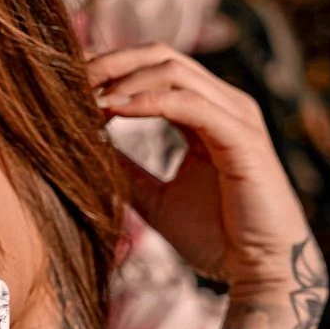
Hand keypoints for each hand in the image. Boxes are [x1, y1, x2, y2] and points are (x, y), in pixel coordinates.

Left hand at [86, 42, 326, 299]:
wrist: (262, 272)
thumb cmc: (217, 238)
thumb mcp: (156, 198)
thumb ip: (127, 171)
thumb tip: (85, 152)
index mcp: (207, 112)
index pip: (155, 67)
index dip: (111, 67)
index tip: (68, 82)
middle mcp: (225, 105)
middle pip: (161, 56)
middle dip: (111, 62)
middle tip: (69, 80)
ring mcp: (236, 116)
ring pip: (173, 71)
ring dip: (123, 78)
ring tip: (86, 96)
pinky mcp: (242, 137)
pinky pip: (189, 103)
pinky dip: (147, 101)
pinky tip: (113, 109)